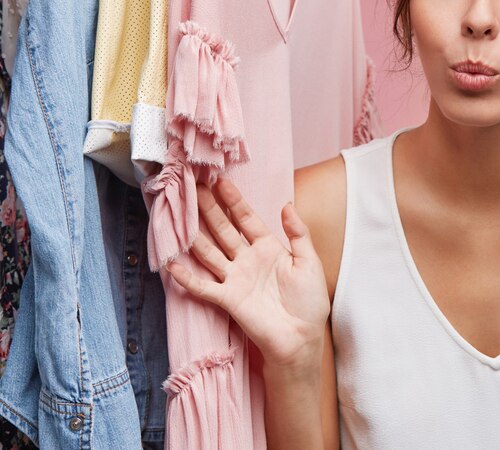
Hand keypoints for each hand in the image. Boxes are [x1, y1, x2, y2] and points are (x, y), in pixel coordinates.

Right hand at [167, 178, 330, 370]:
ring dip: (194, 235)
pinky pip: (202, 286)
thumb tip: (287, 204)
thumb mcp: (309, 262)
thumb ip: (298, 233)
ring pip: (209, 251)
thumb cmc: (309, 302)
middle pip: (224, 230)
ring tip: (178, 215)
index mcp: (268, 248)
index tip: (220, 181)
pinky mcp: (227, 299)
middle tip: (194, 187)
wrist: (302, 338)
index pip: (246, 219)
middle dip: (209, 209)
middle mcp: (247, 260)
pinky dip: (186, 276)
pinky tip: (171, 263)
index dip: (234, 200)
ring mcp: (235, 278)